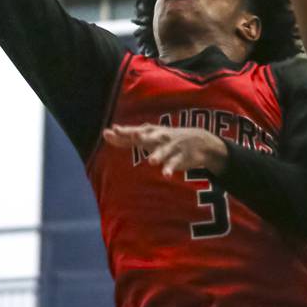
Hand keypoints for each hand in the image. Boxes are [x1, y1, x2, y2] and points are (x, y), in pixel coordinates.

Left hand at [102, 124, 227, 177]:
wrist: (199, 140)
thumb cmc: (167, 138)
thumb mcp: (149, 135)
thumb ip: (127, 137)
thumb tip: (107, 132)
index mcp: (150, 132)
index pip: (134, 132)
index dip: (123, 132)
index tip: (111, 131)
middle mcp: (159, 138)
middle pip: (148, 137)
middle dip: (141, 136)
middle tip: (134, 136)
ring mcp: (170, 147)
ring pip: (162, 151)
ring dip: (157, 155)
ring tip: (151, 161)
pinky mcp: (181, 157)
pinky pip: (174, 163)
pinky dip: (170, 169)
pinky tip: (165, 175)